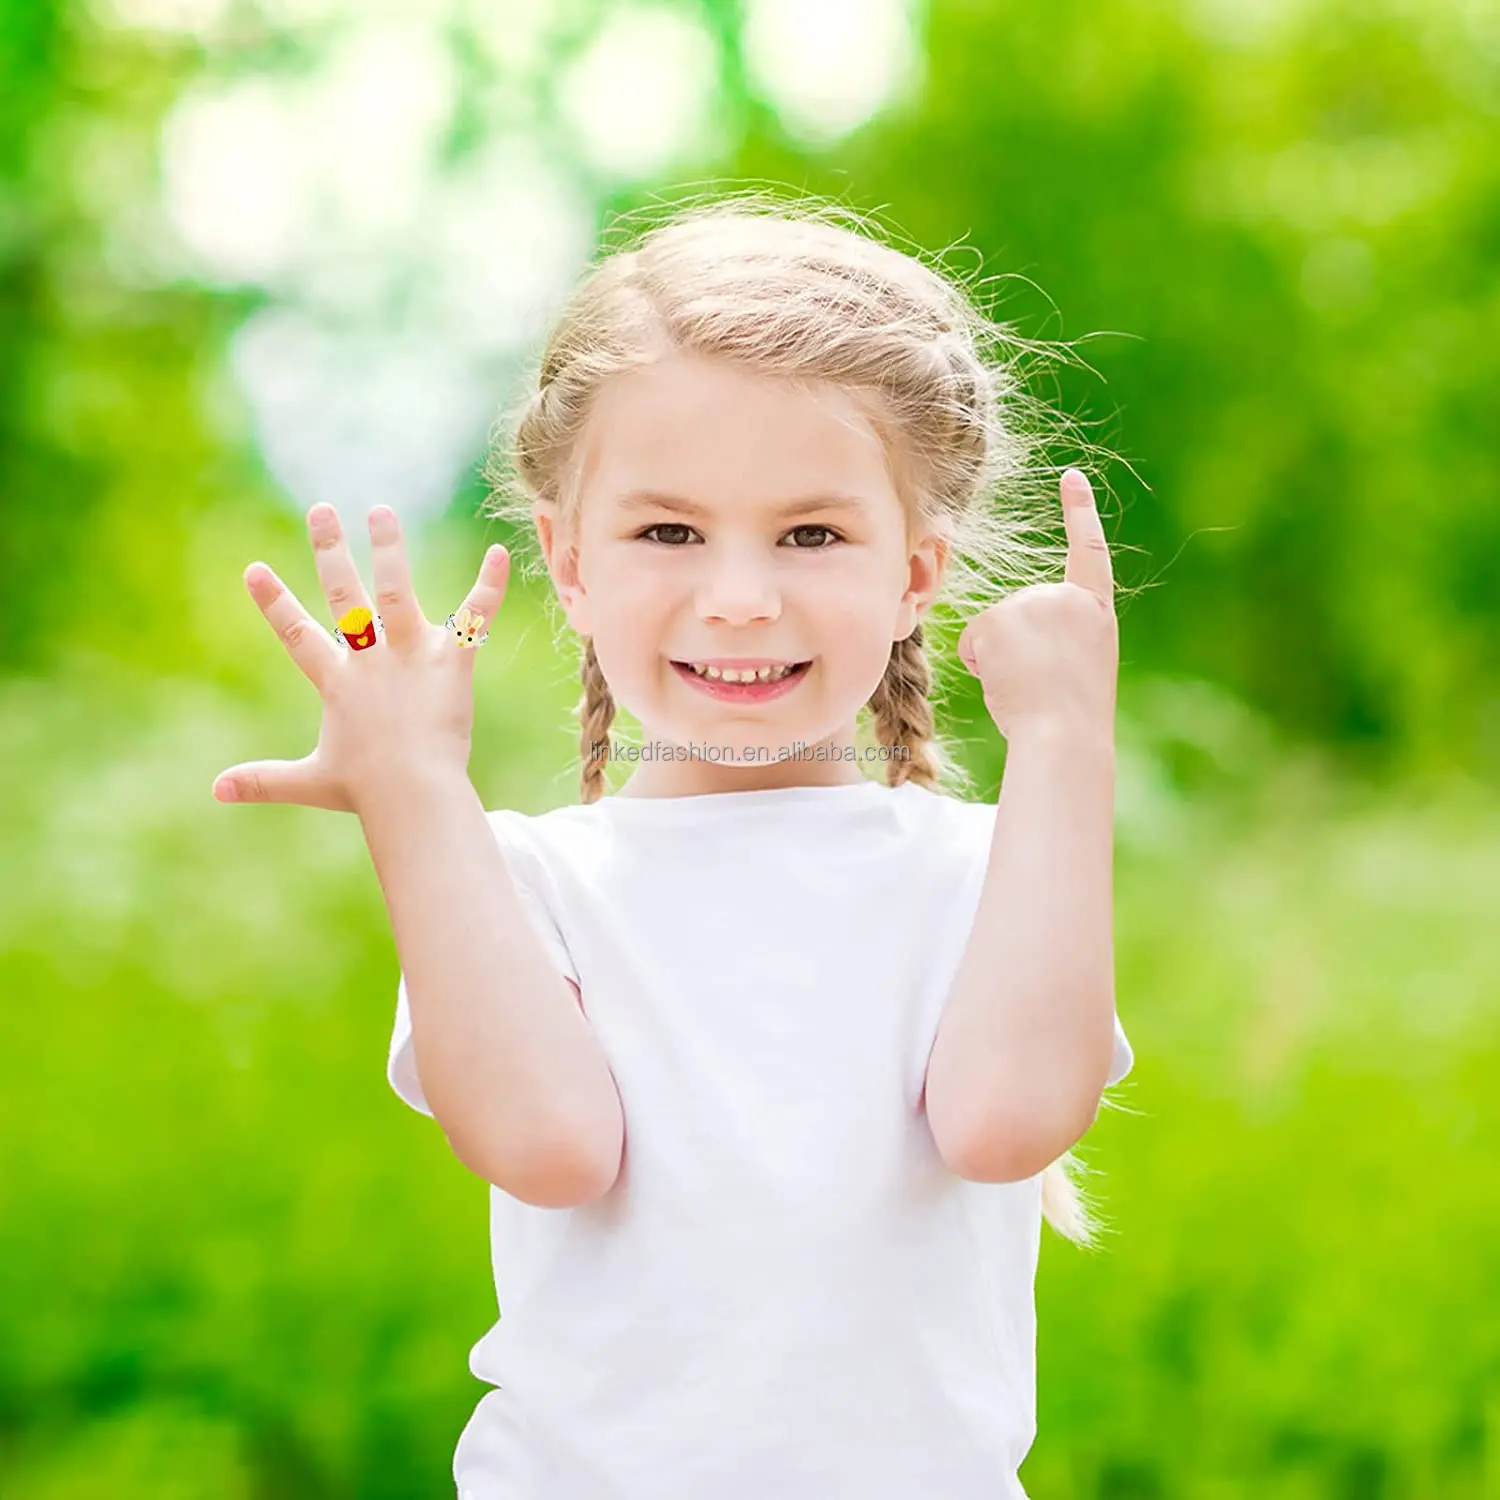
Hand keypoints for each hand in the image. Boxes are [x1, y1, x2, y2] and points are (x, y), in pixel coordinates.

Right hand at [212, 504, 509, 813]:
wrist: (412, 794)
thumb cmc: (366, 790)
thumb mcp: (311, 781)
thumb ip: (265, 780)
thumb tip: (215, 790)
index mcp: (337, 683)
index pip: (298, 635)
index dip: (274, 602)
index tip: (254, 568)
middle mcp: (370, 660)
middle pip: (345, 596)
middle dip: (330, 550)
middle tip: (322, 510)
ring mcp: (410, 657)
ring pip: (398, 592)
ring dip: (389, 549)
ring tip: (381, 512)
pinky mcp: (449, 663)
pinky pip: (473, 618)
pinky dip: (489, 586)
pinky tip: (500, 554)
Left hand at [956, 469, 1117, 740]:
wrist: (1063, 734)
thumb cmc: (1069, 716)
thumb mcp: (1079, 663)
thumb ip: (1056, 633)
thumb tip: (1003, 633)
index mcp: (1095, 609)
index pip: (1089, 551)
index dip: (1080, 512)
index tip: (1070, 476)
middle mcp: (1066, 596)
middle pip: (1020, 611)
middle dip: (1016, 646)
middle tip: (1040, 683)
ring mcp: (1031, 602)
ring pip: (995, 627)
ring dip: (999, 658)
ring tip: (1028, 685)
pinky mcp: (997, 616)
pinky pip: (973, 640)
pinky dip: (980, 663)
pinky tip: (1006, 680)